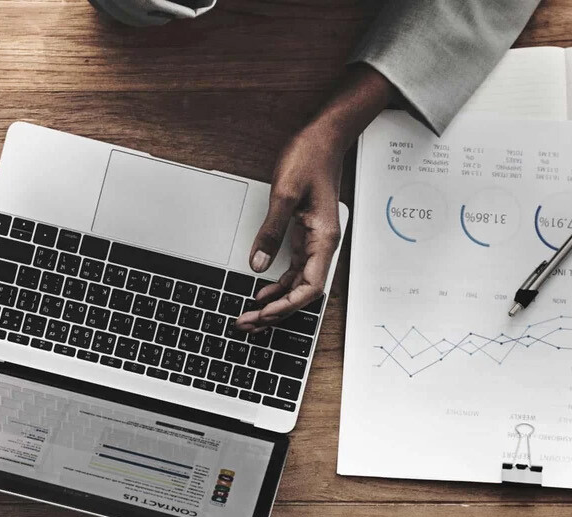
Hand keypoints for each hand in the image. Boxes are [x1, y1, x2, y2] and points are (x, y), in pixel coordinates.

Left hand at [239, 64, 393, 327]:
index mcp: (323, 238)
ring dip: (274, 302)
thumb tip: (259, 263)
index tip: (264, 314)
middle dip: (276, 312)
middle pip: (302, 293)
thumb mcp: (284, 193)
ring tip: (250, 315)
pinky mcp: (304, 238)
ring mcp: (313, 243)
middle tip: (248, 323)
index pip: (309, 287)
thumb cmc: (310, 158)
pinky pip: (292, 271)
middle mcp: (322, 245)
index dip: (286, 305)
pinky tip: (260, 294)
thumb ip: (271, 231)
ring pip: (296, 285)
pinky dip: (277, 286)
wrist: (324, 138)